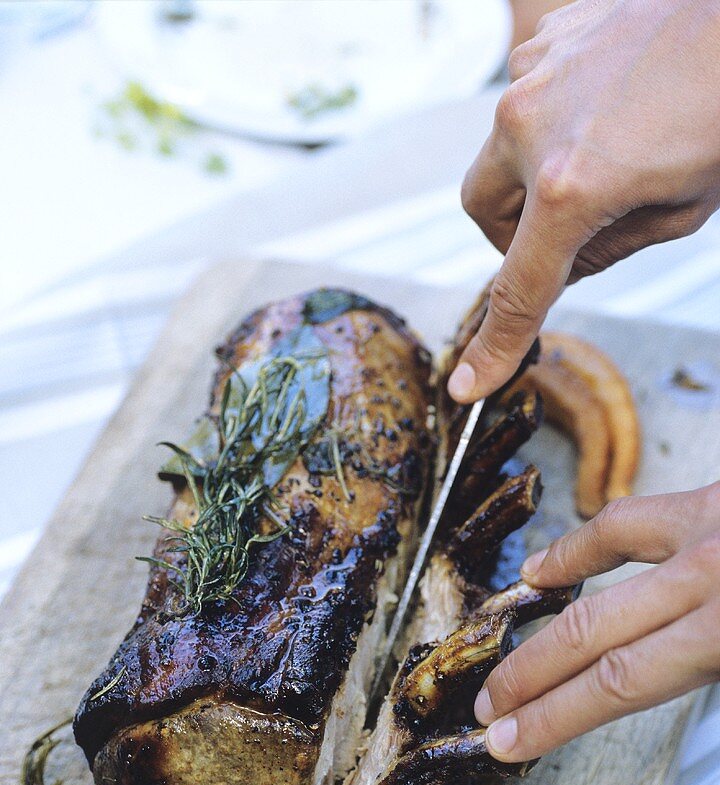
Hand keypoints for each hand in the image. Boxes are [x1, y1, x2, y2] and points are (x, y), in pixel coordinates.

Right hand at [449, 0, 719, 403]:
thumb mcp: (680, 211)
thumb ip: (609, 249)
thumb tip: (565, 262)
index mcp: (571, 186)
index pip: (518, 288)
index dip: (494, 346)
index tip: (468, 382)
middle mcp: (532, 126)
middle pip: (482, 210)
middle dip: (512, 232)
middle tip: (563, 234)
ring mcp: (533, 73)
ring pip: (501, 151)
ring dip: (536, 170)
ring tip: (606, 150)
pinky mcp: (546, 36)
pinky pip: (529, 98)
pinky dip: (555, 119)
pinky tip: (610, 107)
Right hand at [474, 483, 719, 761]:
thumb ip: (713, 672)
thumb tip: (672, 689)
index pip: (616, 683)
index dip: (552, 717)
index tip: (510, 741)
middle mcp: (708, 575)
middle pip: (590, 630)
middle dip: (528, 676)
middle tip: (490, 708)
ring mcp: (708, 525)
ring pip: (596, 567)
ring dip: (544, 611)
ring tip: (505, 649)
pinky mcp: (713, 497)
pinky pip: (631, 518)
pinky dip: (581, 545)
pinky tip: (546, 567)